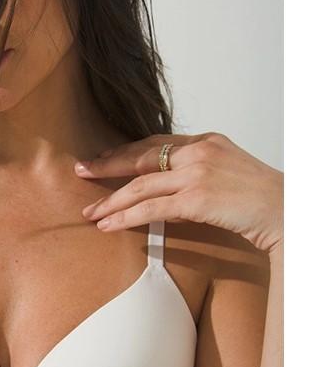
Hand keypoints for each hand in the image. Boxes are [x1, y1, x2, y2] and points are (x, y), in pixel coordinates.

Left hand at [75, 132, 283, 254]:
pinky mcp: (197, 199)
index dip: (124, 152)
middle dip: (107, 166)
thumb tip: (164, 193)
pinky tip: (108, 225)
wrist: (284, 211)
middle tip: (81, 172)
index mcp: (205, 141)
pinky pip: (151, 209)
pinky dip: (125, 217)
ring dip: (111, 201)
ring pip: (140, 186)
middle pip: (141, 157)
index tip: (102, 159)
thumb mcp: (225, 173)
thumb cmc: (257, 198)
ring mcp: (197, 174)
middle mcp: (199, 152)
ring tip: (90, 213)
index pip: (155, 143)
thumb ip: (194, 174)